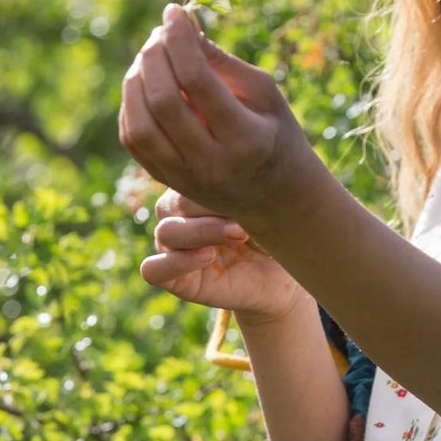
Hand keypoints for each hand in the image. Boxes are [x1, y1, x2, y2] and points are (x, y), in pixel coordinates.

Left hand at [118, 4, 318, 227]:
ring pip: (140, 125)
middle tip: (160, 32)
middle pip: (163, 102)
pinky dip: (132, 104)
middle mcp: (211, 164)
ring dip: (136, 80)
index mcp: (245, 139)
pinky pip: (134, 139)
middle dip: (154, 56)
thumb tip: (183, 28)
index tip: (175, 12)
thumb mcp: (265, 93)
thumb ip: (223, 63)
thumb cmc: (275, 132)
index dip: (179, 41)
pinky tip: (145, 84)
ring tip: (150, 57)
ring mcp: (184, 178)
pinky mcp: (165, 181)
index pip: (198, 82)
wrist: (276, 194)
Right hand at [140, 189, 307, 322]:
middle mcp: (180, 214)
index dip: (214, 179)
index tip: (251, 187)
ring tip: (238, 235)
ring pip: (166, 233)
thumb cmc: (280, 228)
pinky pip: (153, 270)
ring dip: (201, 232)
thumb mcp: (270, 202)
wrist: (287, 272)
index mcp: (196, 186)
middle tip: (246, 217)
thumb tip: (238, 162)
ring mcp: (175, 247)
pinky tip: (208, 258)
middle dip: (209, 208)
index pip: (187, 175)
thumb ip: (250, 183)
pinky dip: (174, 264)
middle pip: (174, 203)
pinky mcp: (175, 278)